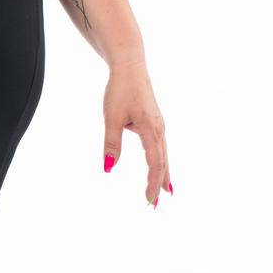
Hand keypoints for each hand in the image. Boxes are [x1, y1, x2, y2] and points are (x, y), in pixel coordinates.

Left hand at [102, 57, 171, 207]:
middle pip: (163, 164)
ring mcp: (158, 126)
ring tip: (164, 193)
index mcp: (151, 131)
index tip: (147, 201)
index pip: (155, 164)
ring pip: (164, 156)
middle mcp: (159, 130)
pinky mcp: (154, 122)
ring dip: (163, 175)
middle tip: (153, 206)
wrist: (130, 66)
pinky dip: (162, 162)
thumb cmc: (120, 89)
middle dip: (159, 185)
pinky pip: (160, 148)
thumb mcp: (111, 118)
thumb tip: (107, 168)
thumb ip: (111, 144)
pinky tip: (160, 167)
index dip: (151, 184)